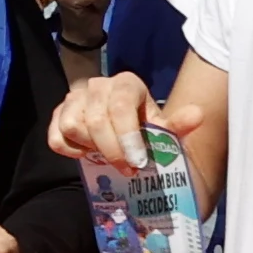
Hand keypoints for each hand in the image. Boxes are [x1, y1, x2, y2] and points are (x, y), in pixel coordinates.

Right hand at [43, 71, 168, 170]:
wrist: (127, 130)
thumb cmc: (145, 129)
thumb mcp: (164, 129)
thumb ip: (178, 124)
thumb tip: (197, 115)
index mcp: (126, 83)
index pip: (120, 106)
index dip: (126, 136)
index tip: (138, 162)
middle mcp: (97, 85)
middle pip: (95, 121)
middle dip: (112, 151)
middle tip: (128, 169)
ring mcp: (74, 97)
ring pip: (72, 126)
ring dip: (90, 147)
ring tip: (106, 155)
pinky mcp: (58, 113)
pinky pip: (56, 136)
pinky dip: (69, 150)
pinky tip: (85, 153)